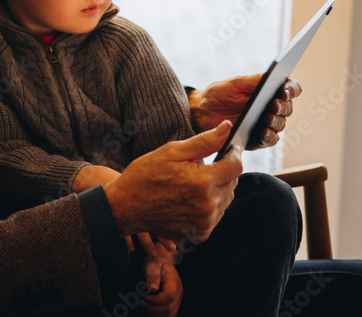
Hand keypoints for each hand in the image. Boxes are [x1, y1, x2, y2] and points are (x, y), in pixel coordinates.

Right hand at [102, 121, 240, 240]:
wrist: (125, 207)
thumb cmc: (145, 175)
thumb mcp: (171, 151)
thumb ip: (204, 141)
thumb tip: (227, 127)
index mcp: (202, 182)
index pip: (236, 166)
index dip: (233, 154)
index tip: (228, 149)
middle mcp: (207, 205)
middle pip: (233, 182)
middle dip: (223, 170)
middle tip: (202, 164)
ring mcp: (204, 222)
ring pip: (226, 199)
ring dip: (217, 187)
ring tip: (194, 182)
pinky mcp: (200, 233)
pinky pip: (217, 215)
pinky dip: (210, 204)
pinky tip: (191, 197)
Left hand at [140, 249, 181, 316]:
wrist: (161, 260)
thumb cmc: (157, 261)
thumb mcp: (153, 264)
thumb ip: (153, 276)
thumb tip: (153, 288)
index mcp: (174, 283)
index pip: (169, 297)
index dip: (156, 301)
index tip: (144, 298)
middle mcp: (178, 293)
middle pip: (168, 309)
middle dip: (152, 309)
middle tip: (140, 302)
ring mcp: (176, 300)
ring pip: (168, 315)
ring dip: (154, 313)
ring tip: (143, 305)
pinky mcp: (172, 304)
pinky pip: (167, 314)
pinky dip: (157, 314)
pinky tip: (148, 308)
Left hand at [190, 75, 300, 148]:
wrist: (202, 112)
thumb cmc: (220, 94)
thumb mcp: (236, 83)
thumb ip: (255, 80)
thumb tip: (274, 75)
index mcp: (269, 91)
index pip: (289, 88)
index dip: (291, 89)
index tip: (285, 90)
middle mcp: (271, 107)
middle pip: (287, 108)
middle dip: (283, 106)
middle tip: (274, 105)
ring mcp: (265, 124)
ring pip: (280, 124)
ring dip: (277, 122)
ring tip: (268, 118)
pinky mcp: (258, 139)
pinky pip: (270, 140)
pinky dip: (270, 137)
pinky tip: (264, 132)